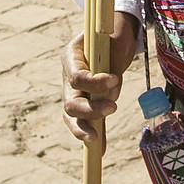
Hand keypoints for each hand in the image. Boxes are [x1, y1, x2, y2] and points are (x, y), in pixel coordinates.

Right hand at [61, 11, 140, 152]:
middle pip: (70, 101)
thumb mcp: (115, 39)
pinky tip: (100, 149)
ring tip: (97, 139)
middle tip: (113, 108)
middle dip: (89, 110)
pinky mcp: (86, 101)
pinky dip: (92, 134)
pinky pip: (85, 121)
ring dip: (85, 127)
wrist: (114, 34)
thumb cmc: (114, 34)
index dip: (93, 82)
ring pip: (73, 115)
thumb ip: (112, 62)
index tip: (114, 80)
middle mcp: (68, 76)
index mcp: (71, 56)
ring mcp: (74, 90)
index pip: (76, 76)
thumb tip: (110, 94)